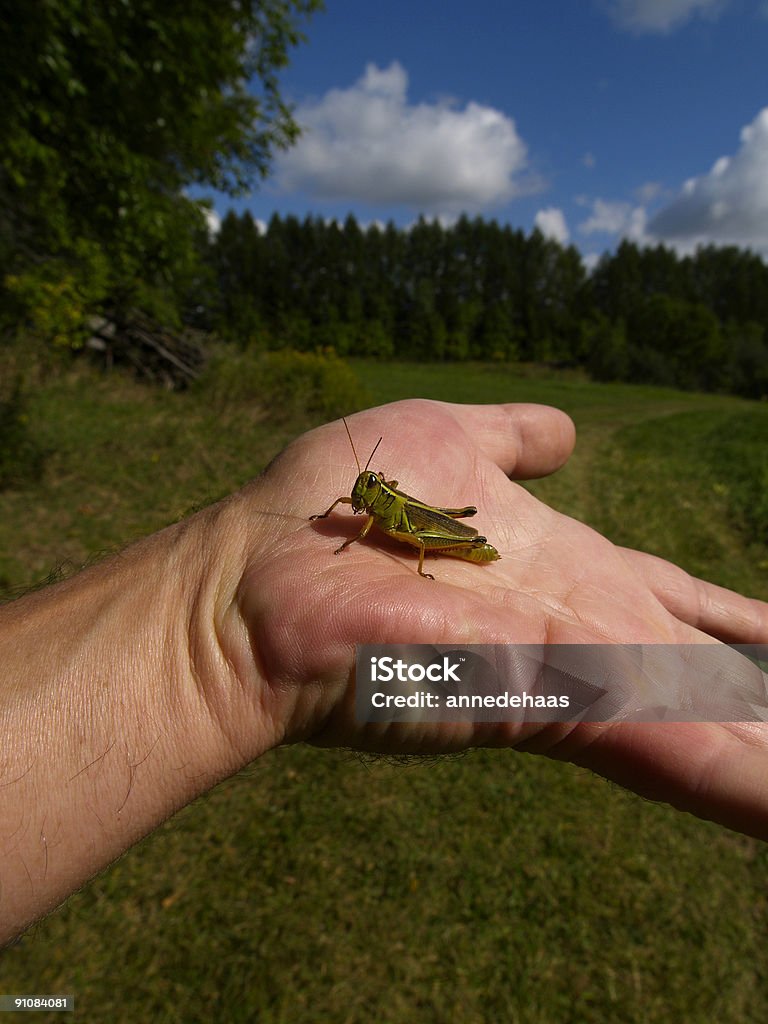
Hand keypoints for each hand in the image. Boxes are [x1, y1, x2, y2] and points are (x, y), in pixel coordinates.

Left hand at [215, 399, 767, 837]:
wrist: (261, 579)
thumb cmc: (337, 503)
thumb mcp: (448, 439)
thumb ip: (512, 436)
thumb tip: (566, 432)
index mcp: (563, 567)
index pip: (672, 596)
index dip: (733, 619)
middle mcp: (581, 623)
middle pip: (706, 668)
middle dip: (761, 694)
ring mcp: (576, 668)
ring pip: (710, 723)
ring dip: (761, 747)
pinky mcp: (559, 700)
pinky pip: (679, 751)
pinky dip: (743, 785)